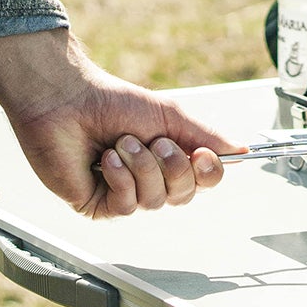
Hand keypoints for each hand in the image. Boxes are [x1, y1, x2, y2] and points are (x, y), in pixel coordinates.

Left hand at [0, 28, 234, 217]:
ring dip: (142, 166)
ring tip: (121, 142)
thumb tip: (240, 150)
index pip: (202, 182)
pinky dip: (121, 178)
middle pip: (184, 195)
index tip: (204, 155)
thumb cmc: (110, 102)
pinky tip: (106, 159)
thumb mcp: (167, 115)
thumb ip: (204, 135)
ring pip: (155, 201)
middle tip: (155, 141)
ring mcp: (123, 195)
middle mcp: (147, 180)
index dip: (208, 173)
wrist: (65, 100)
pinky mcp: (98, 205)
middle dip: (172, 166)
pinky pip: (127, 205)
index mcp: (166, 159)